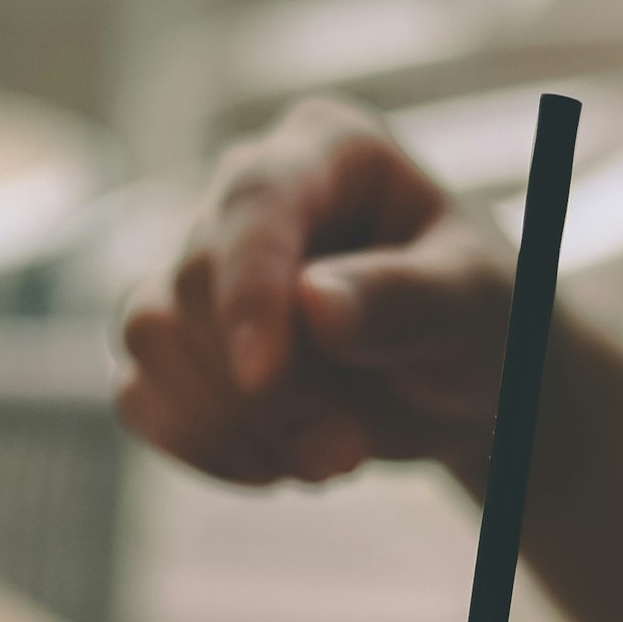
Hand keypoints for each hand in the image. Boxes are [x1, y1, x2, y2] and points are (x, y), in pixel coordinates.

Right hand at [114, 98, 520, 485]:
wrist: (465, 384)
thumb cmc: (482, 320)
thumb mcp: (475, 305)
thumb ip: (406, 300)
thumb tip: (314, 303)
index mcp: (330, 151)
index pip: (255, 200)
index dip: (247, 287)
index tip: (260, 375)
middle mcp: (252, 195)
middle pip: (195, 281)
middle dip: (265, 391)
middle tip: (347, 455)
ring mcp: (205, 265)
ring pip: (151, 336)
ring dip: (228, 424)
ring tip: (329, 463)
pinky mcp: (181, 339)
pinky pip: (141, 393)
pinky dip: (199, 445)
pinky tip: (274, 471)